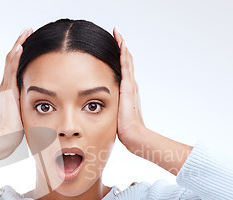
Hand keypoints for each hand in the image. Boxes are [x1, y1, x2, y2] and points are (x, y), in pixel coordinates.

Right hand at [0, 27, 32, 145]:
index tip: (29, 43)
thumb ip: (31, 107)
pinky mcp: (8, 89)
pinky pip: (12, 68)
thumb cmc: (16, 131)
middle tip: (28, 31)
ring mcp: (6, 86)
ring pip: (12, 59)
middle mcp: (6, 85)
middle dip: (21, 44)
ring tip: (27, 32)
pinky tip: (21, 46)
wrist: (5, 137)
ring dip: (19, 44)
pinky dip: (16, 56)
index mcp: (10, 90)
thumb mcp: (25, 114)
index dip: (22, 54)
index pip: (15, 66)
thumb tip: (44, 107)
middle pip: (12, 58)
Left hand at [112, 27, 145, 149]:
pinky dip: (124, 54)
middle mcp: (131, 85)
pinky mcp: (129, 87)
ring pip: (127, 60)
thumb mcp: (115, 116)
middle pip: (126, 61)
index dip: (120, 58)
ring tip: (118, 33)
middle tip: (116, 34)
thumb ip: (111, 110)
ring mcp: (131, 85)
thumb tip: (98, 112)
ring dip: (122, 46)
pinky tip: (122, 43)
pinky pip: (126, 66)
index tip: (115, 46)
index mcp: (127, 91)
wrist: (133, 134)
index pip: (123, 70)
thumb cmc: (124, 129)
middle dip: (121, 47)